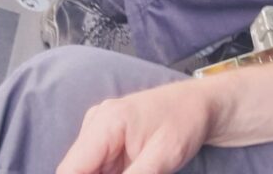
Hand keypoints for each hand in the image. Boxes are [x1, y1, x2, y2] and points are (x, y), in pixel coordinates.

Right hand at [56, 81, 209, 173]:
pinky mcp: (107, 140)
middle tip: (138, 173)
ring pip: (87, 171)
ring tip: (141, 169)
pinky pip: (98, 168)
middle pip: (76, 171)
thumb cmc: (187, 122)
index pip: (69, 170)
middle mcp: (95, 124)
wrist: (203, 105)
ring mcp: (100, 131)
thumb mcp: (163, 158)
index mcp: (105, 123)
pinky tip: (137, 170)